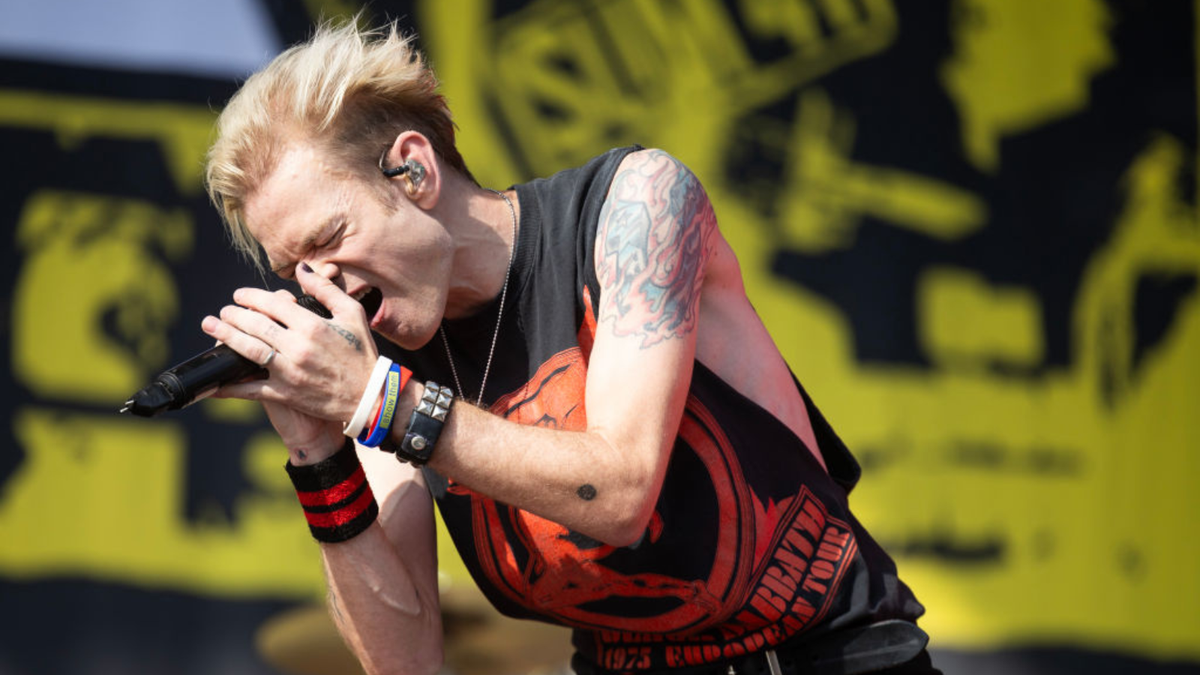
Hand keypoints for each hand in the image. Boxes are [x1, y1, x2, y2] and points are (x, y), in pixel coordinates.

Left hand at [200, 264, 379, 426]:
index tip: (240, 294)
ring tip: (212, 327)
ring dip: (226, 337)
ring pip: (249, 350)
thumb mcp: (352, 314)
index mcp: (313, 325)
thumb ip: (325, 290)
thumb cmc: (363, 354)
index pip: (273, 304)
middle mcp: (298, 347)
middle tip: (222, 311)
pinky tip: (215, 382)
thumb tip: (302, 269)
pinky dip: (230, 387)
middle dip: (233, 315)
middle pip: (256, 325)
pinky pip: (252, 389)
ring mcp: (289, 371)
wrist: (370, 397)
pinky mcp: (286, 394)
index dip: (252, 297)